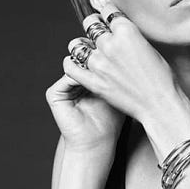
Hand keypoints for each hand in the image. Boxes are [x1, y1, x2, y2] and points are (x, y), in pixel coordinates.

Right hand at [46, 38, 125, 152]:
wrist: (97, 142)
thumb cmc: (112, 120)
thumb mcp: (119, 91)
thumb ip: (122, 73)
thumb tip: (136, 50)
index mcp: (87, 78)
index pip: (94, 56)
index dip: (106, 51)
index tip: (120, 46)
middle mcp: (73, 80)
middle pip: (82, 56)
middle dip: (96, 52)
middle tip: (110, 47)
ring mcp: (63, 86)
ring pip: (75, 63)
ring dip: (89, 60)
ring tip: (104, 59)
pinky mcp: (53, 93)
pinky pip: (67, 75)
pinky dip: (81, 72)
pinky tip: (94, 72)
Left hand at [65, 3, 182, 124]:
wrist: (159, 104)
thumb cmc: (161, 78)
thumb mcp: (149, 47)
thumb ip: (131, 36)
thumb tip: (120, 30)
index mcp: (127, 31)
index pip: (108, 10)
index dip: (108, 12)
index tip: (107, 14)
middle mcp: (110, 44)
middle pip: (90, 23)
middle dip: (94, 24)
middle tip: (96, 29)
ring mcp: (99, 63)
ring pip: (77, 44)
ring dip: (82, 44)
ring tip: (86, 47)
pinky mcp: (93, 81)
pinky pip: (71, 67)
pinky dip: (71, 63)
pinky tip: (74, 62)